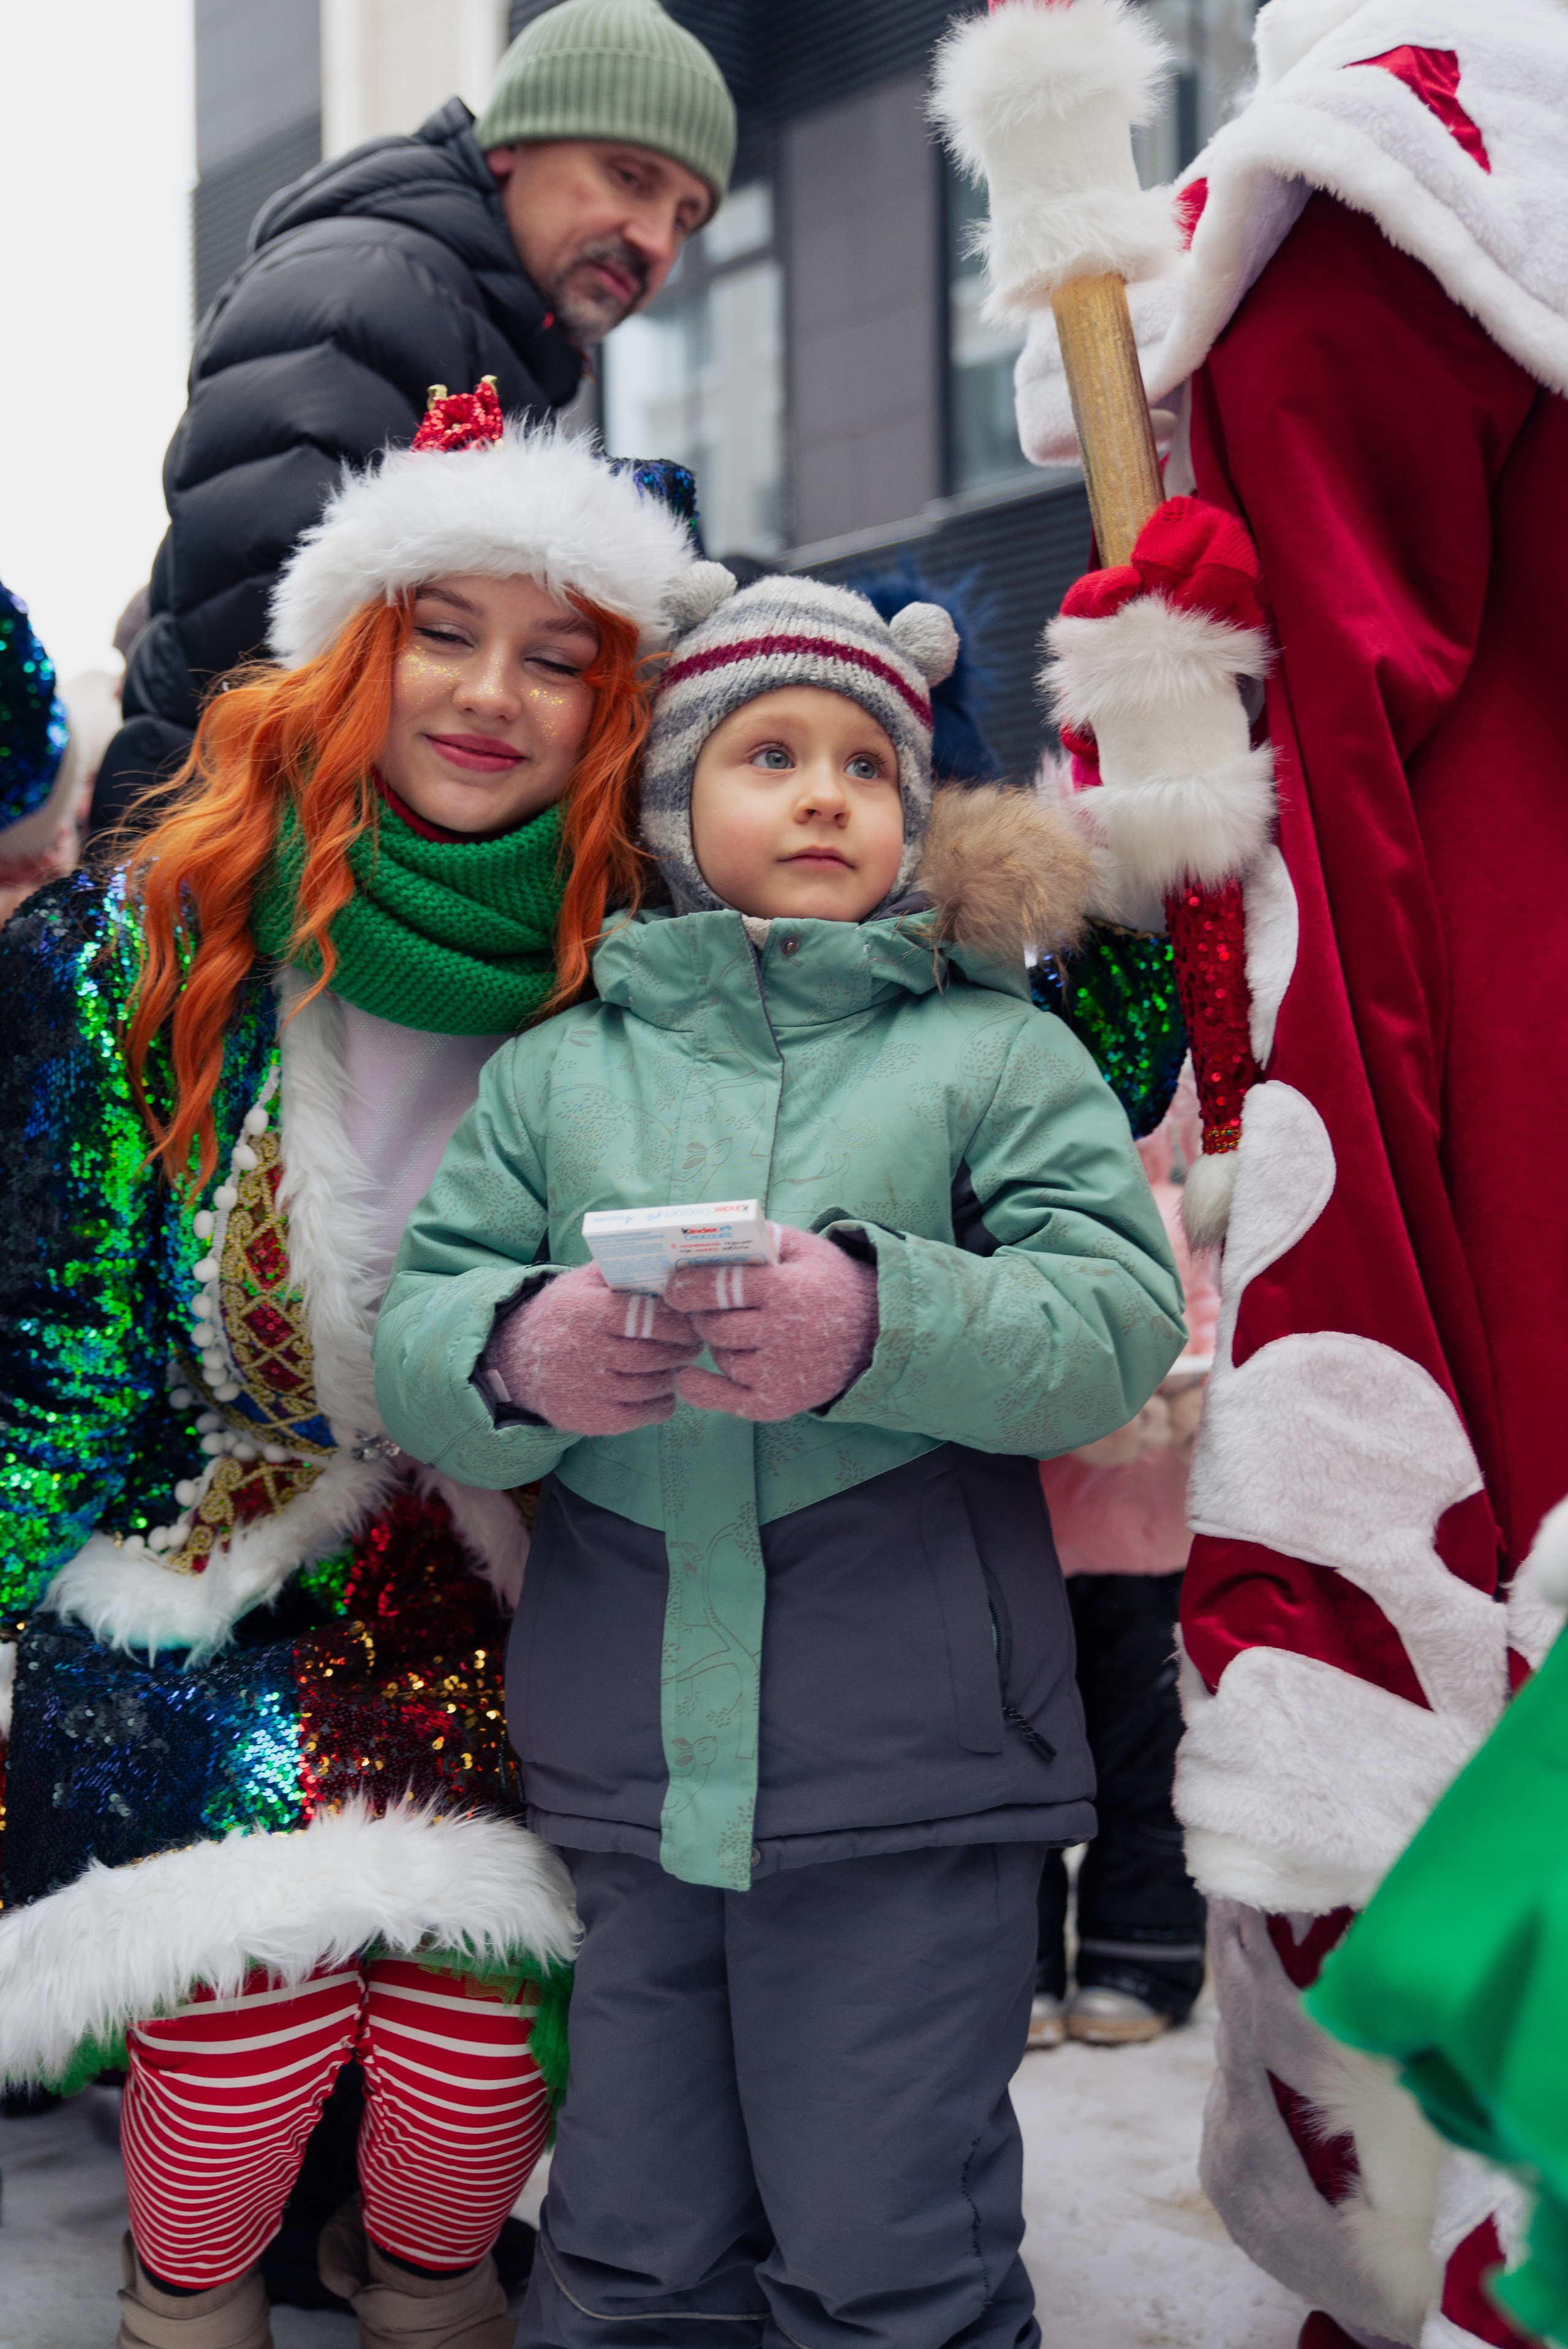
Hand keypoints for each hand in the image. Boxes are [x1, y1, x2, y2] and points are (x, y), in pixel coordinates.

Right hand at [485, 1263, 699, 1435]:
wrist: (515, 1362)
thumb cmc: (562, 1315)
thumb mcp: (580, 1283)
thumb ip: (617, 1267)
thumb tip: (664, 1253)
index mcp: (586, 1311)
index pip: (647, 1316)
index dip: (678, 1319)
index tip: (693, 1317)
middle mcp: (585, 1351)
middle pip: (655, 1354)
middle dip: (684, 1348)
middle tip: (696, 1341)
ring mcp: (589, 1389)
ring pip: (655, 1385)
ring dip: (675, 1373)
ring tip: (678, 1361)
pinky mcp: (593, 1419)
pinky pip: (647, 1414)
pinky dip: (663, 1401)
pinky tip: (660, 1387)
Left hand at [664, 1226, 878, 1422]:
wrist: (875, 1331)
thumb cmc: (829, 1283)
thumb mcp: (805, 1249)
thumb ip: (762, 1238)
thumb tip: (713, 1234)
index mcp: (788, 1290)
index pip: (723, 1287)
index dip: (689, 1287)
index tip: (671, 1287)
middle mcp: (785, 1334)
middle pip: (717, 1327)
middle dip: (701, 1316)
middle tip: (700, 1309)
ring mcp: (782, 1372)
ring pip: (723, 1358)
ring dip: (718, 1345)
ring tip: (728, 1332)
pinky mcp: (780, 1402)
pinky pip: (726, 1399)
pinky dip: (702, 1389)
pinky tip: (687, 1376)